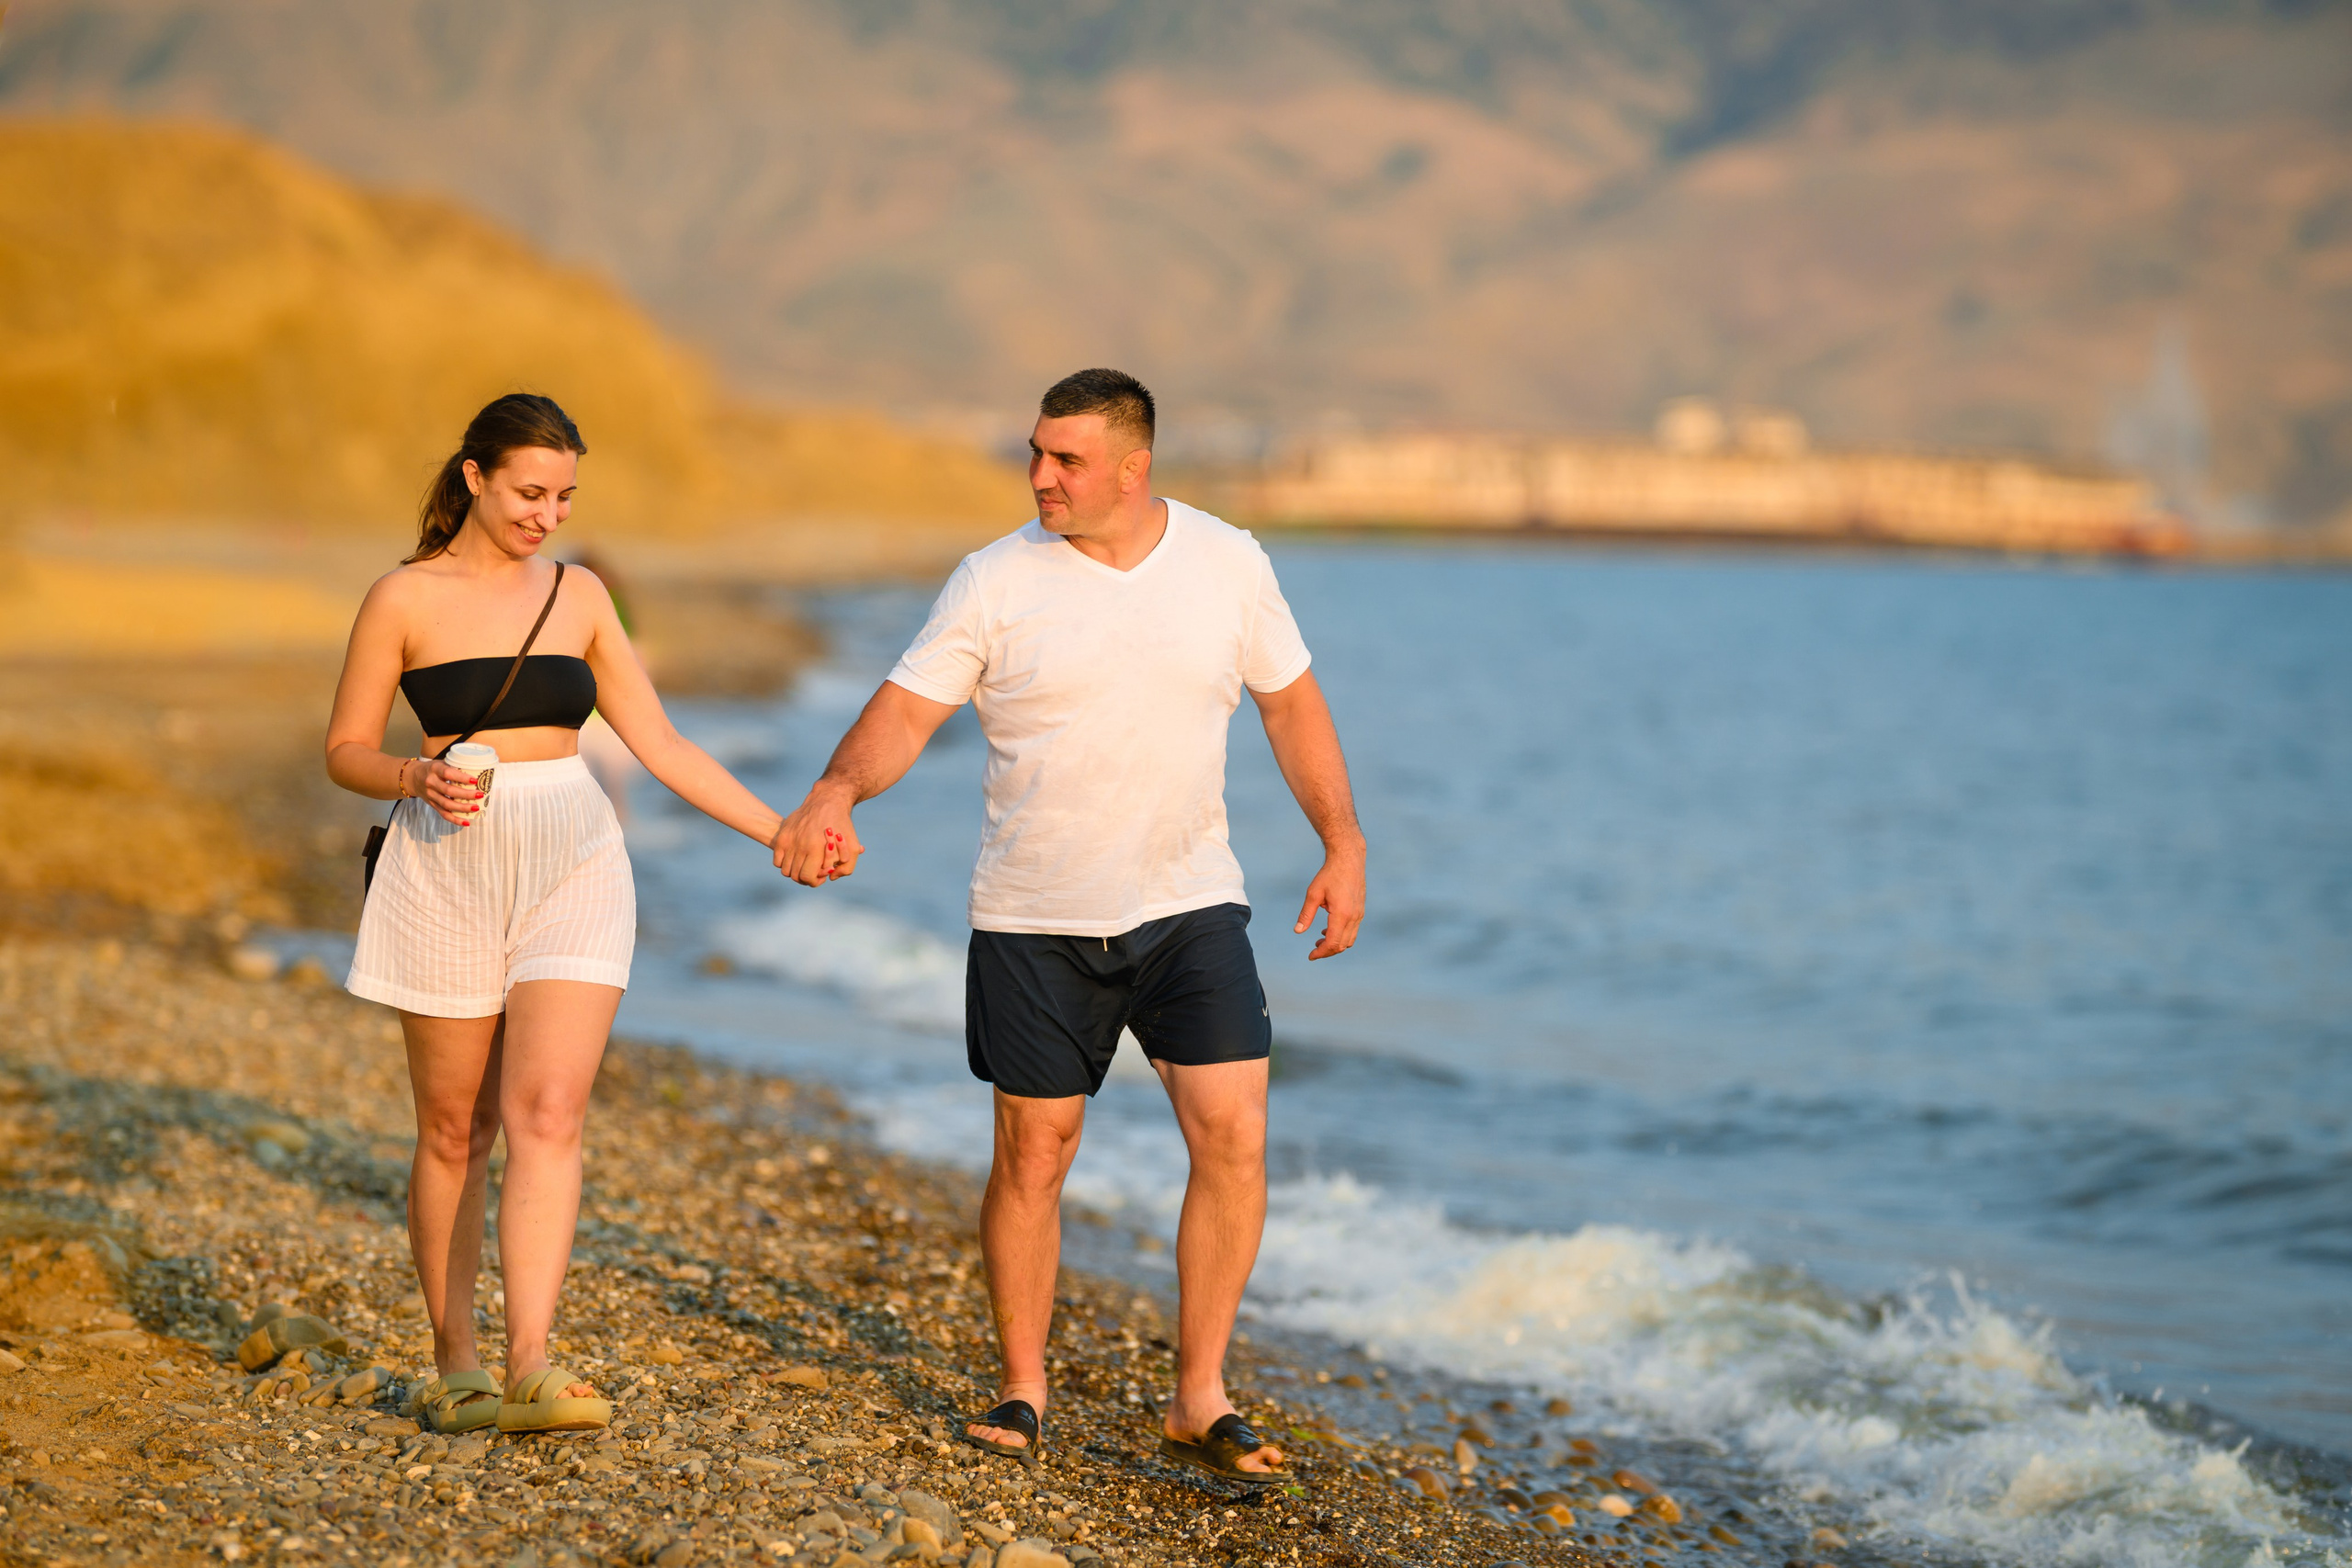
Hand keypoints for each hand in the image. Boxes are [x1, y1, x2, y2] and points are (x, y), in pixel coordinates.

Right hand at [412, 759, 484, 826]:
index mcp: (435, 769)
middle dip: (466, 794)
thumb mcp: (441, 762)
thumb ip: (456, 766)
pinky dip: (455, 819)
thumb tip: (479, 769)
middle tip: (480, 794)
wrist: (412, 778)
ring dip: (462, 808)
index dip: (461, 777)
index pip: (448, 773)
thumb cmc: (433, 769)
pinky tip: (466, 822)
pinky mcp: (432, 804)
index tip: (475, 780)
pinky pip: (443, 814)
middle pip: (449, 791)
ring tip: (476, 807)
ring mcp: (430, 795)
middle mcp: (431, 782)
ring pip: (446, 804)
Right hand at [771, 783, 862, 886]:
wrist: (827, 801)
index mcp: (816, 848)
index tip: (820, 877)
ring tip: (805, 866)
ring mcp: (789, 841)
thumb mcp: (853, 846)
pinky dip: (784, 864)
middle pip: (795, 875)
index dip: (814, 882)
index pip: (807, 877)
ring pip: (785, 870)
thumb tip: (830, 877)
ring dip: (795, 872)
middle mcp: (800, 845)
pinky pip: (777, 861)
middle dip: (805, 878)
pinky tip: (796, 859)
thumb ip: (847, 868)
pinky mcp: (783, 836)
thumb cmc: (842, 826)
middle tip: (813, 872)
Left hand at [1293, 842, 1364, 959]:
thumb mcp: (1313, 893)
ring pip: (1349, 940)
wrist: (1349, 859)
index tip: (1310, 956)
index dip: (1321, 952)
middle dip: (1327, 951)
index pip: (1333, 943)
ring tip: (1320, 939)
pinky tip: (1328, 929)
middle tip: (1313, 950)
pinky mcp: (1360, 910)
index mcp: (1342, 914)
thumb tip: (1297, 931)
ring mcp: (1359, 914)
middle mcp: (1354, 917)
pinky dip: (1342, 935)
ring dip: (1335, 944)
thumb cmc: (1330, 874)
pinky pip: (1353, 931)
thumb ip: (1306, 914)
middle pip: (1342, 945)